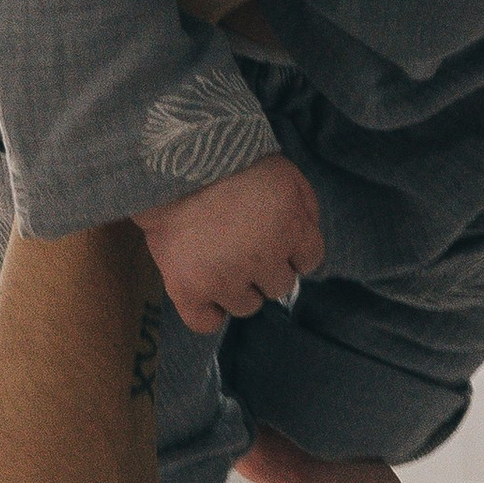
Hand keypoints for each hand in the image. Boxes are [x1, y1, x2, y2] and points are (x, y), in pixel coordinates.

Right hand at [133, 152, 322, 334]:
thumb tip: (305, 244)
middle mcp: (261, 262)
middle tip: (244, 243)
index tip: (278, 236)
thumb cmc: (233, 160)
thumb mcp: (286, 172)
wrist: (173, 160)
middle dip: (267, 267)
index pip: (310, 261)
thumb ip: (306, 208)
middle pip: (280, 286)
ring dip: (239, 288)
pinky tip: (206, 292)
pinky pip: (206, 322)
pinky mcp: (187, 289)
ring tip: (220, 260)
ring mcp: (222, 279)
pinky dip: (208, 311)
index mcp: (289, 230)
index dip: (294, 249)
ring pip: (247, 306)